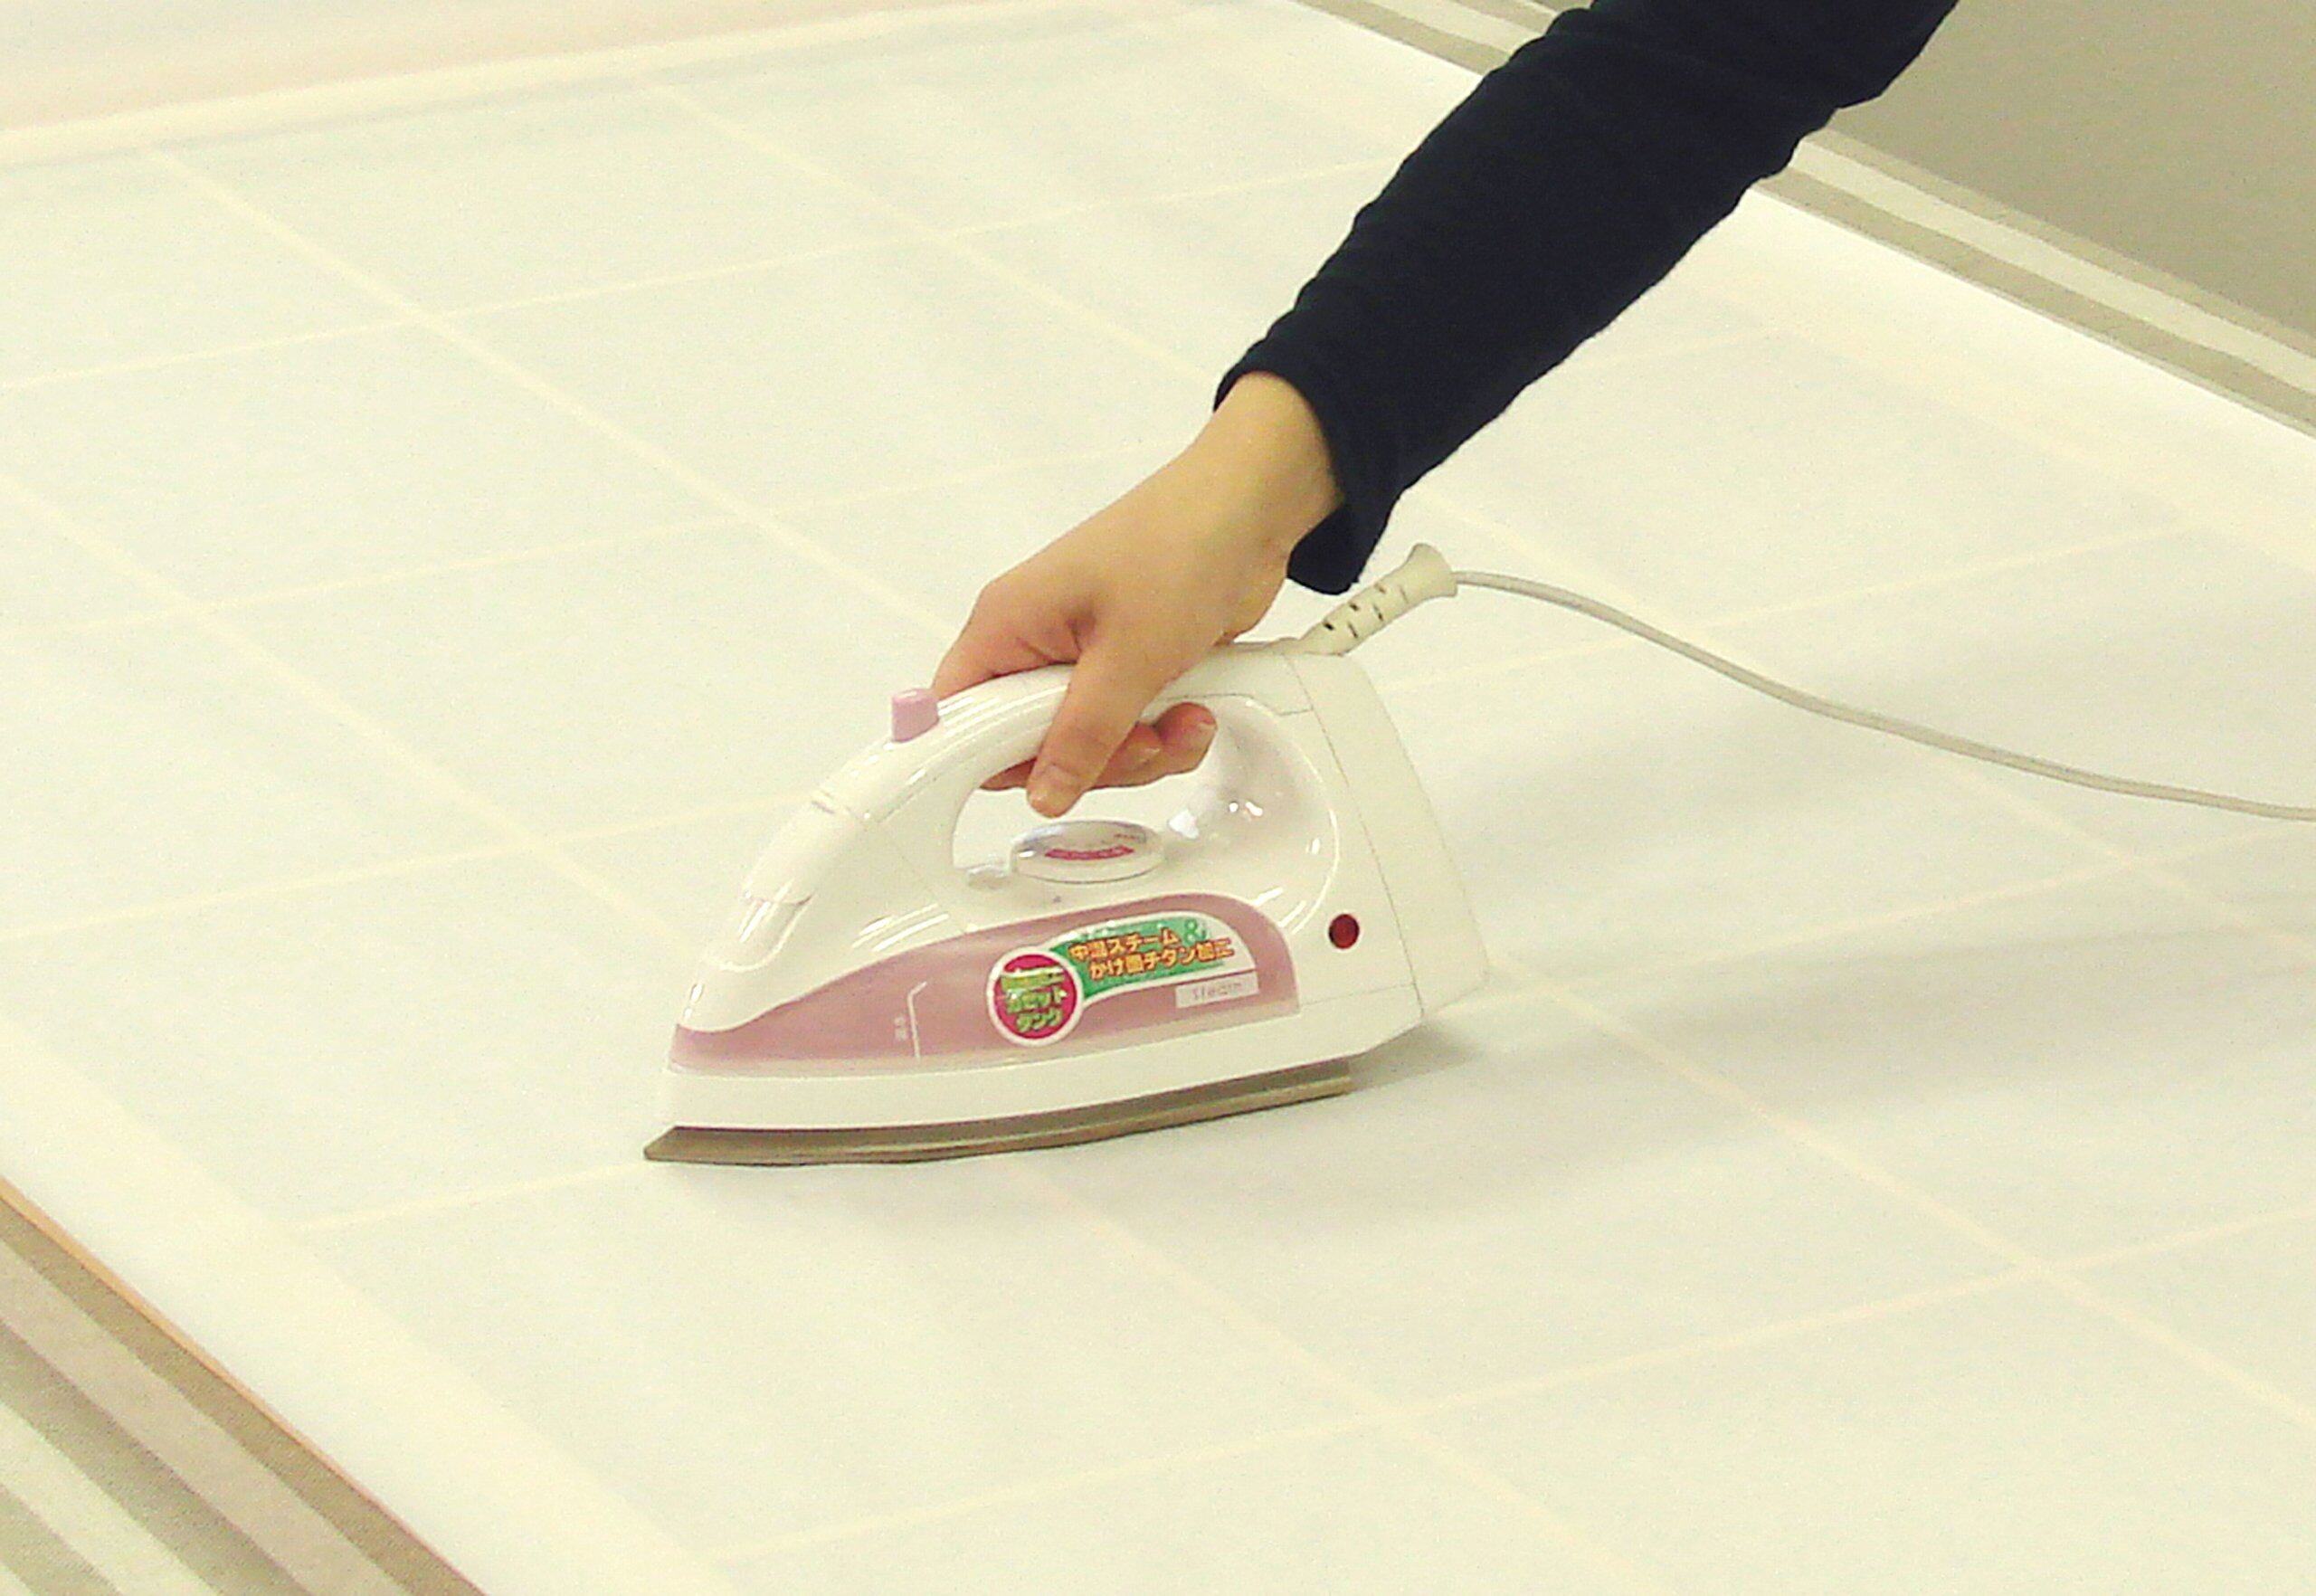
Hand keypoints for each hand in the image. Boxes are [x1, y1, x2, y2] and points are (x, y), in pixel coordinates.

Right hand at [931, 373, 1339, 817]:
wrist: (1249, 512)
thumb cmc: (1177, 550)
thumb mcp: (1128, 658)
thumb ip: (1082, 736)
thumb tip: (1042, 794)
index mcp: (1006, 627)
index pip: (958, 717)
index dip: (987, 759)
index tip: (1042, 779)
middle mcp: (1034, 646)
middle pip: (1030, 747)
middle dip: (1095, 759)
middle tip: (1138, 737)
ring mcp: (1082, 660)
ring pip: (1087, 748)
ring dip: (1143, 750)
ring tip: (1182, 718)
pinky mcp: (1126, 670)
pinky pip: (1127, 733)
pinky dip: (1165, 734)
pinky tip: (1195, 710)